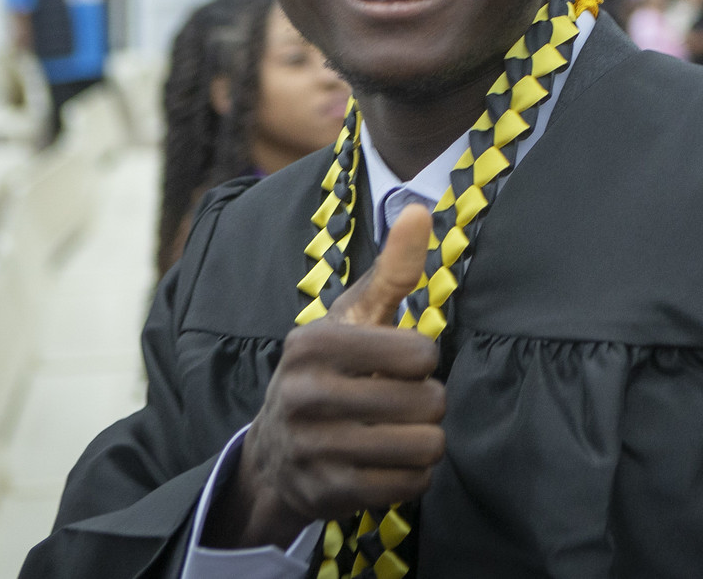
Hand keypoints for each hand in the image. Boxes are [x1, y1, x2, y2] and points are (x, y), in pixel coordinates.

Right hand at [205, 206, 446, 549]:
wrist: (274, 453)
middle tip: (399, 404)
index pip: (420, 354)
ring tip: (398, 432)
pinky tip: (388, 463)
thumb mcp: (354, 317)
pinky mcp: (324, 494)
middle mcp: (303, 395)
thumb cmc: (330, 370)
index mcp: (313, 343)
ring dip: (425, 442)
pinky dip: (412, 476)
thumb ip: (393, 269)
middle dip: (428, 404)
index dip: (423, 360)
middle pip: (428, 404)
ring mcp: (310, 448)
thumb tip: (421, 209)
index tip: (397, 364)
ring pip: (424, 447)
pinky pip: (409, 486)